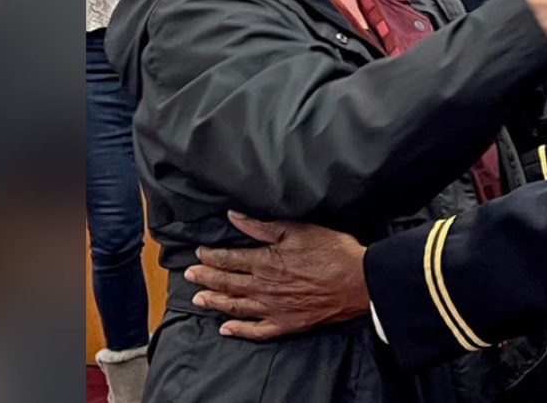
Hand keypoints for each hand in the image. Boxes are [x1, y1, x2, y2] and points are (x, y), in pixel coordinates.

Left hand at [184, 211, 368, 339]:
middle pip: (226, 283)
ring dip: (214, 302)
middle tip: (189, 275)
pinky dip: (239, 330)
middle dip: (205, 278)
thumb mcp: (298, 229)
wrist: (357, 281)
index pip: (229, 259)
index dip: (211, 256)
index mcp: (265, 261)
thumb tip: (235, 216)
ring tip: (198, 299)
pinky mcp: (286, 324)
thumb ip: (263, 225)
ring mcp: (272, 308)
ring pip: (235, 307)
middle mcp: (263, 287)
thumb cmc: (331, 250)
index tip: (199, 253)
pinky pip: (256, 330)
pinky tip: (226, 329)